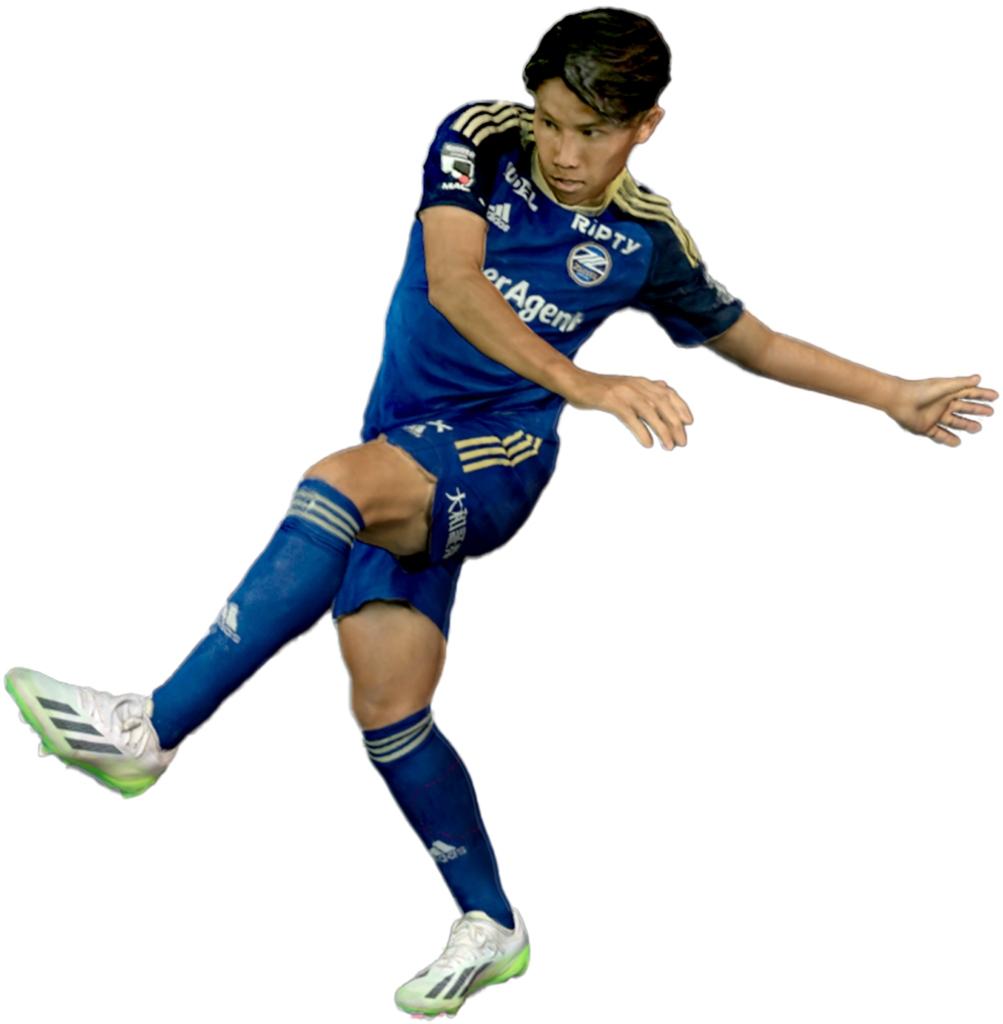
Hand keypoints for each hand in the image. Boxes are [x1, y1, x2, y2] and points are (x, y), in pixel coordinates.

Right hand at [564, 369, 692, 448]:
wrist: (575, 381)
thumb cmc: (598, 386)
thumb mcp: (625, 384)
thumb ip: (645, 387)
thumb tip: (663, 387)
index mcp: (641, 382)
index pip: (668, 393)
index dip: (681, 406)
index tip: (689, 422)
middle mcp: (636, 385)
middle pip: (663, 404)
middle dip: (675, 424)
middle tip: (682, 442)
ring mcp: (625, 393)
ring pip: (650, 412)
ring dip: (662, 430)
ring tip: (669, 446)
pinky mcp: (612, 401)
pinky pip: (631, 417)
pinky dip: (641, 430)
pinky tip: (648, 443)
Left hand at [888, 375, 996, 445]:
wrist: (898, 400)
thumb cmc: (919, 390)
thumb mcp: (943, 386)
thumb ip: (961, 384)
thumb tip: (978, 378)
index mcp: (947, 392)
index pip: (969, 393)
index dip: (982, 395)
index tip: (995, 396)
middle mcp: (941, 404)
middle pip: (963, 408)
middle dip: (977, 410)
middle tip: (990, 412)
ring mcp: (934, 416)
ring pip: (953, 422)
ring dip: (966, 425)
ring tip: (978, 428)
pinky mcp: (925, 427)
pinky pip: (939, 434)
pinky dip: (948, 439)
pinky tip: (957, 442)